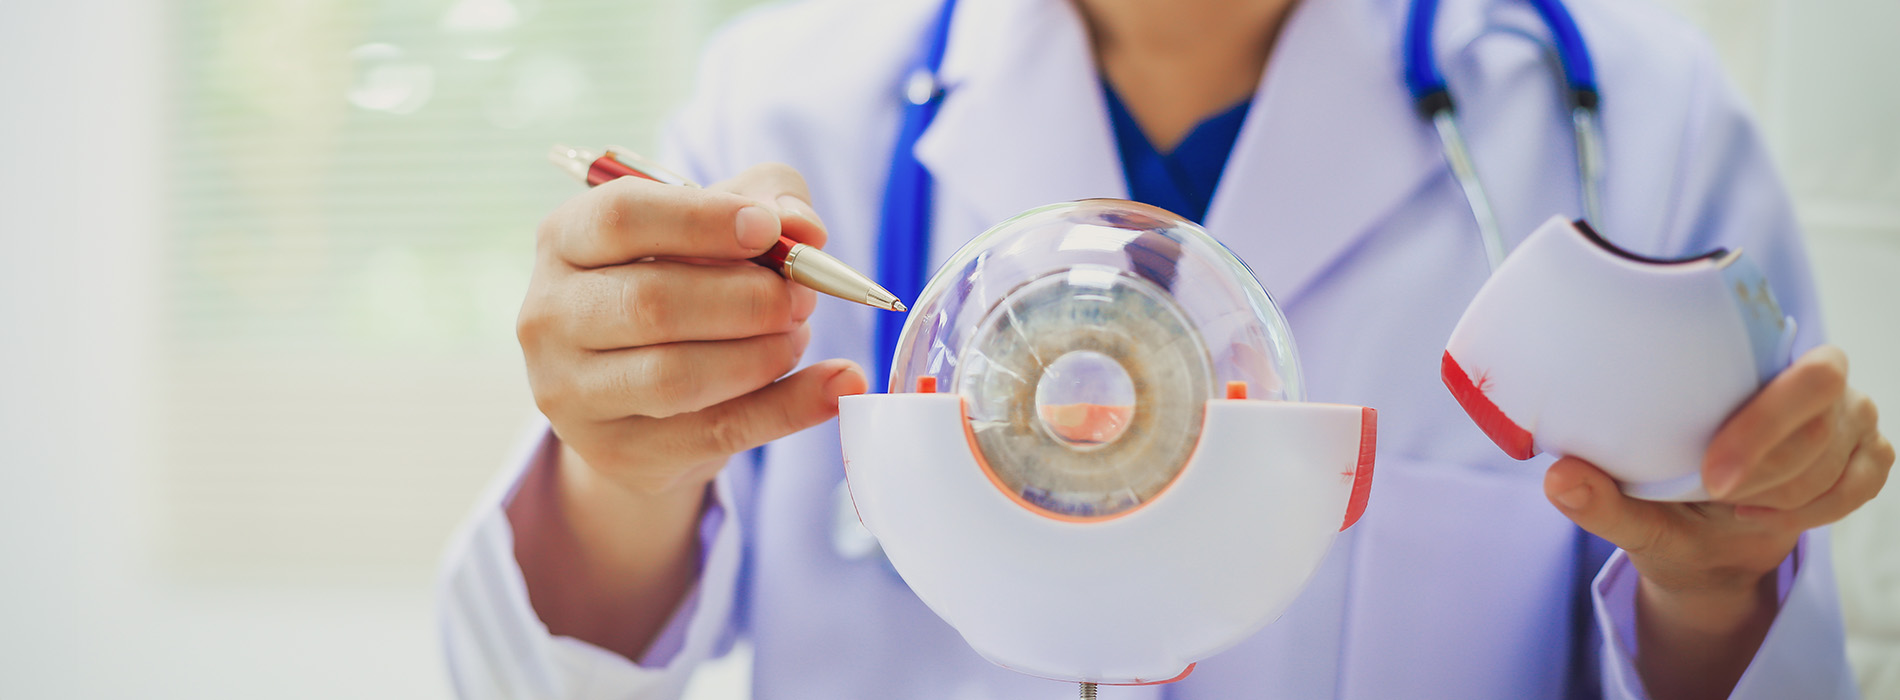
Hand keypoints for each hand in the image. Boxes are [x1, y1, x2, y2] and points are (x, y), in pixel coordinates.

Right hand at [518, 162, 869, 498]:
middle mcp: (548, 316)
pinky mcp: (616, 453)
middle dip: (748, 299)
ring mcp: (571, 393)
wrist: (640, 393)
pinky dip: (790, 408)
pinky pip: (716, 432)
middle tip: (800, 298)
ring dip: (762, 354)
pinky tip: (839, 385)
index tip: (768, 231)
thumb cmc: (680, 280)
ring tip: (796, 336)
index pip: (620, 218)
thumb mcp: (717, 222)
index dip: (702, 221)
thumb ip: (767, 200)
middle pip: (652, 304)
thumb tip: (805, 229)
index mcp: (564, 240)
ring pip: (677, 376)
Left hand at [1543, 345, 1891, 699]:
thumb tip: (1557, 479)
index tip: (1711, 477)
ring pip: (1836, 460)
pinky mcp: (1868, 456)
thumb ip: (1598, 497)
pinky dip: (1810, 512)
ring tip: (1733, 504)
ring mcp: (1850, 417)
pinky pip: (1856, 488)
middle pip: (1821, 421)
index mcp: (1753, 357)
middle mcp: (1815, 379)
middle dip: (1768, 473)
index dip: (1764, 425)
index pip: (1803, 372)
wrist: (1706, 548)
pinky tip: (1767, 513)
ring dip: (1782, 498)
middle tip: (1716, 498)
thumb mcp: (1628, 513)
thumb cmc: (1664, 508)